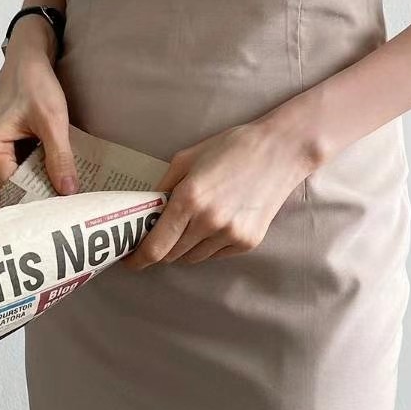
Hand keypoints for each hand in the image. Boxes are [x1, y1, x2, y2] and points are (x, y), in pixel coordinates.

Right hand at [0, 16, 78, 193]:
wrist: (28, 57)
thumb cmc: (34, 81)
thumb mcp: (52, 120)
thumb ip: (59, 157)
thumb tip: (67, 191)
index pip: (12, 189)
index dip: (39, 199)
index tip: (64, 211)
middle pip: (13, 188)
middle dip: (41, 194)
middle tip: (71, 205)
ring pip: (18, 180)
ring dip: (41, 183)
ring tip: (68, 192)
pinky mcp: (1, 148)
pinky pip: (20, 168)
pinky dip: (38, 171)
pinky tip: (59, 175)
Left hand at [122, 116, 311, 268]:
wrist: (280, 151)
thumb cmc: (230, 148)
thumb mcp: (186, 159)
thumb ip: (163, 188)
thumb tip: (145, 213)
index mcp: (189, 199)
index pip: (155, 247)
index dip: (138, 259)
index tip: (131, 261)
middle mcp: (208, 222)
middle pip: (171, 256)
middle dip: (161, 248)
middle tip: (160, 234)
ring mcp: (230, 234)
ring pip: (193, 258)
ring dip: (185, 247)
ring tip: (193, 223)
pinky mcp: (248, 242)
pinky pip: (216, 254)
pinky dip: (208, 245)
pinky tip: (217, 222)